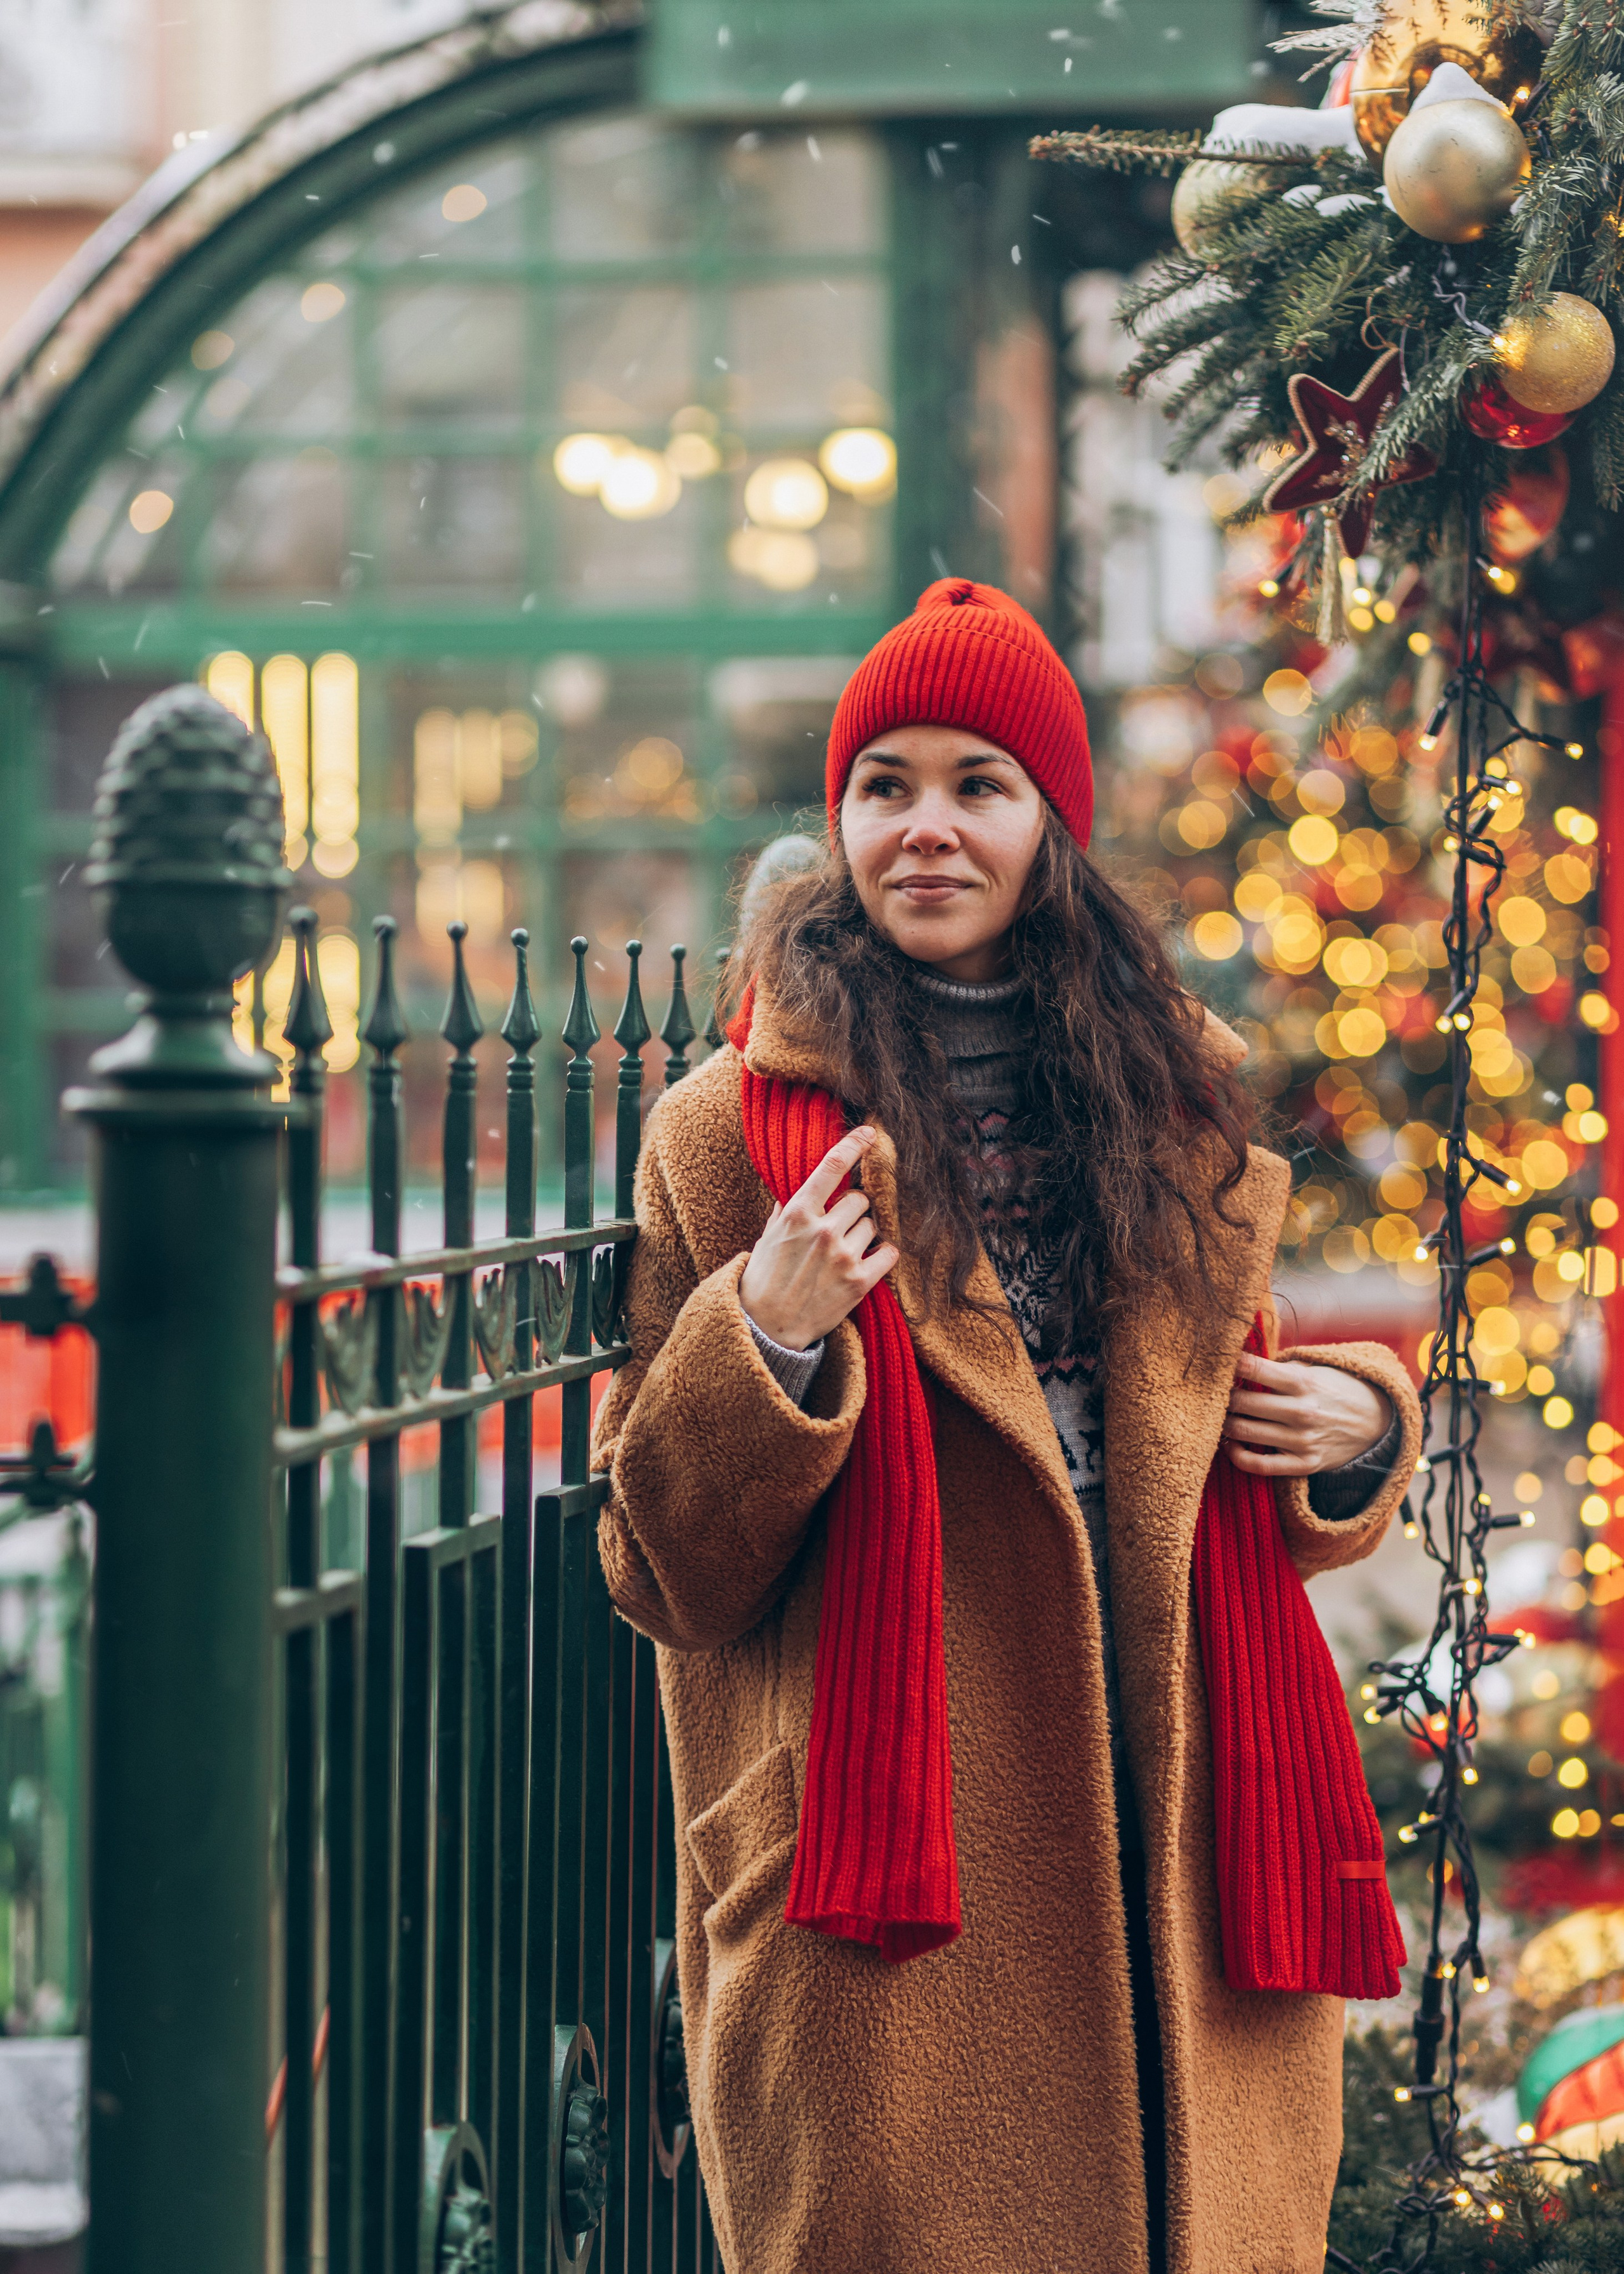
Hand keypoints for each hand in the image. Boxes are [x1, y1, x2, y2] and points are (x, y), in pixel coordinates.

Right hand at [739, 1126, 899, 1350]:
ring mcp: (843, 1256)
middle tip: (839, 1229)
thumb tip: (801, 1181)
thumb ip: (788, 1207)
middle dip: (853, 1210)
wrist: (768, 1328)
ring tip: (843, 1253)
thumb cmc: (764, 1278)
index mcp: (797, 1213)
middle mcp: (822, 1230)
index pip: (831, 1167)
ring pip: (873, 1225)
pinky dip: (883, 1255)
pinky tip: (869, 1261)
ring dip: (864, 1234)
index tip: (870, 1132)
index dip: (854, 1144)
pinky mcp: (860, 1282)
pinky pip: (889, 1252)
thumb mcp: (768, 1235)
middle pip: (861, 1199)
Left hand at [1222, 1354, 1392, 1477]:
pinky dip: (1236, 1456)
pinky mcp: (1304, 1464)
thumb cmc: (1336, 1390)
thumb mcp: (1314, 1369)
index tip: (1214, 1362)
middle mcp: (1301, 1411)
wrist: (1377, 1423)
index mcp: (1303, 1381)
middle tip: (1213, 1393)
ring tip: (1219, 1415)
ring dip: (1224, 1423)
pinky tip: (1231, 1444)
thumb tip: (1238, 1359)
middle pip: (1241, 1402)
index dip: (1228, 1363)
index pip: (1253, 1368)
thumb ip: (1279, 1366)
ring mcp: (1302, 1440)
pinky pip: (1259, 1465)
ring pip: (1244, 1432)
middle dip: (1221, 1396)